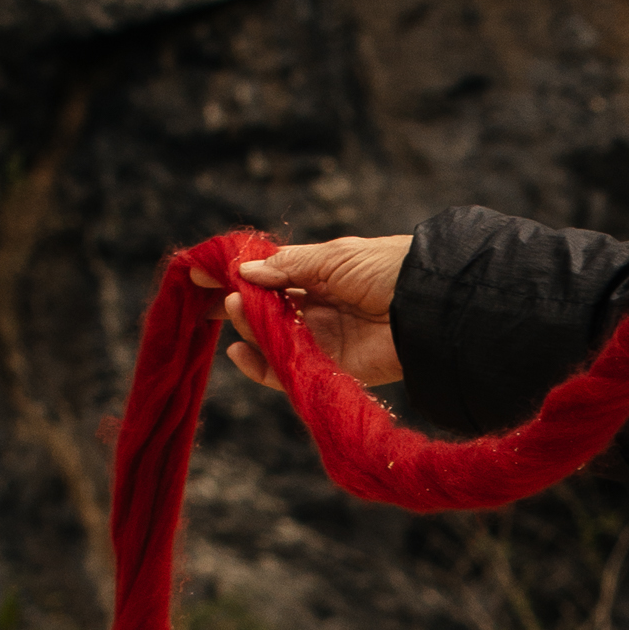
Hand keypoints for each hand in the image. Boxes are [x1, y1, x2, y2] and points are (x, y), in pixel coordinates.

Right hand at [194, 235, 410, 392]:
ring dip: (248, 326)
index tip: (201, 274)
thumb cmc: (387, 269)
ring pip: (271, 339)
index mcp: (322, 275)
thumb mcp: (333, 257)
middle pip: (266, 310)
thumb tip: (245, 272)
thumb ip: (287, 267)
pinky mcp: (330, 370)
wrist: (428, 306)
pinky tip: (240, 350)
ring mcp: (323, 339)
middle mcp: (319, 307)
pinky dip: (260, 365)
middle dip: (237, 303)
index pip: (270, 276)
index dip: (237, 275)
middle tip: (209, 297)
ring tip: (233, 307)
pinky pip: (286, 372)